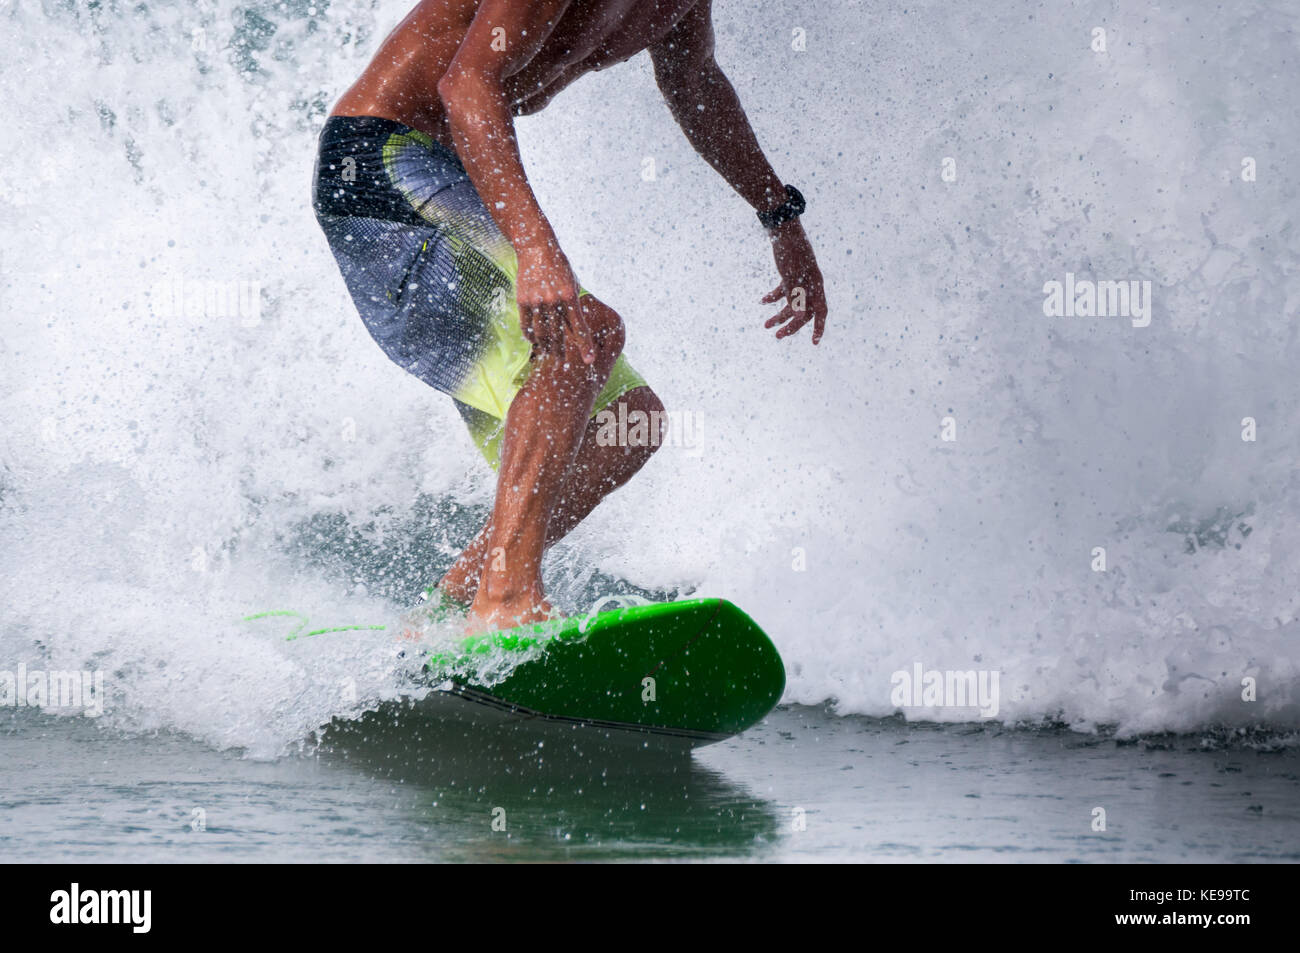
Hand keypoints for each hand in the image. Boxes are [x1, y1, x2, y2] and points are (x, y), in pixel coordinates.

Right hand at [516, 243, 594, 363]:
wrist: (536, 248)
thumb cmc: (559, 267)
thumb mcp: (572, 283)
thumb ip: (573, 306)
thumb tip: (576, 330)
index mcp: (569, 295)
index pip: (579, 327)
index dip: (585, 345)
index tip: (589, 360)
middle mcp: (553, 300)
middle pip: (558, 334)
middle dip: (561, 351)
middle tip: (562, 361)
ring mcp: (536, 300)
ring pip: (541, 333)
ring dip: (545, 346)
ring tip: (548, 353)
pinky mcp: (522, 300)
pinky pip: (526, 325)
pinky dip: (531, 336)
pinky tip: (535, 341)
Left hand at [762, 220, 826, 343]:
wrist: (782, 228)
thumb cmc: (789, 251)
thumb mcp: (790, 275)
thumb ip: (796, 296)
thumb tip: (800, 317)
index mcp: (815, 285)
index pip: (821, 311)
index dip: (819, 327)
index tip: (814, 342)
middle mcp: (810, 283)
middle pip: (803, 311)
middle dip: (791, 325)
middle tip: (777, 336)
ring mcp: (800, 278)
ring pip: (791, 302)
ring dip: (779, 314)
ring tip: (765, 325)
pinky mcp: (789, 272)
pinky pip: (783, 290)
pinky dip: (773, 297)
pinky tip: (762, 301)